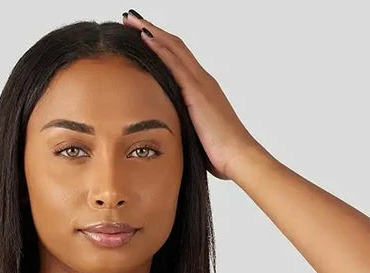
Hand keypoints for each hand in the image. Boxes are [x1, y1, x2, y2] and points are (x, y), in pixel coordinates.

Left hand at [121, 10, 256, 180]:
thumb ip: (184, 128)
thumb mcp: (197, 137)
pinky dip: (159, 48)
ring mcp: (200, 83)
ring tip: (131, 19)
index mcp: (203, 90)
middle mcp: (202, 80)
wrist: (238, 157)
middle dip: (152, 29)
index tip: (142, 35)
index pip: (179, 59)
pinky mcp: (196, 92)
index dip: (161, 44)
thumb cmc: (221, 154)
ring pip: (173, 47)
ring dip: (151, 31)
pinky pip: (174, 63)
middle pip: (175, 46)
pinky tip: (145, 38)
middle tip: (131, 18)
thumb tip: (172, 137)